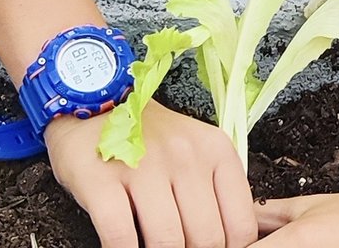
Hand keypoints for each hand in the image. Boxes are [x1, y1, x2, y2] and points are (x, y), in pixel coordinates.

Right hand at [44, 98, 258, 247]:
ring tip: (152, 246)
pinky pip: (121, 237)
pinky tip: (127, 247)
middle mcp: (185, 155)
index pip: (240, 223)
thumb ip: (218, 190)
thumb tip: (233, 241)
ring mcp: (144, 166)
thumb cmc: (151, 136)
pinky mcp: (102, 180)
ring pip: (167, 242)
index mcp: (215, 149)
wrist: (97, 104)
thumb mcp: (197, 150)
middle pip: (206, 238)